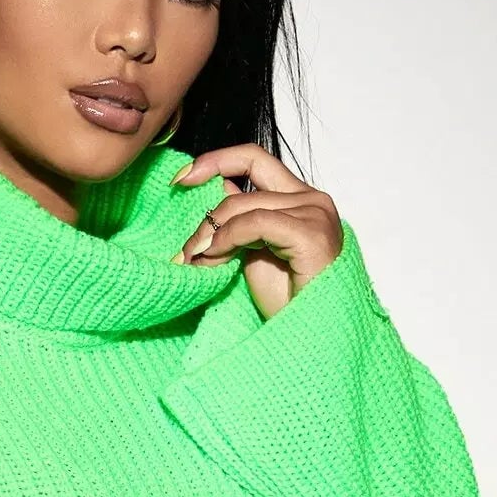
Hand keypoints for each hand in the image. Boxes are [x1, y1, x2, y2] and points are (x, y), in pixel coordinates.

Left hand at [170, 142, 342, 321]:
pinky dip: (229, 238)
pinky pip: (255, 222)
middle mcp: (312, 200)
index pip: (254, 158)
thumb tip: (206, 194)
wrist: (309, 338)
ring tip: (196, 261)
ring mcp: (315, 214)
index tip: (180, 180)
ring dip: (212, 234)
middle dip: (207, 212)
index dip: (215, 161)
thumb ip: (238, 221)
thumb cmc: (287, 304)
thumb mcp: (251, 253)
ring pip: (245, 204)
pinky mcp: (311, 233)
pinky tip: (215, 259)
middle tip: (186, 248)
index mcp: (300, 200)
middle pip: (245, 177)